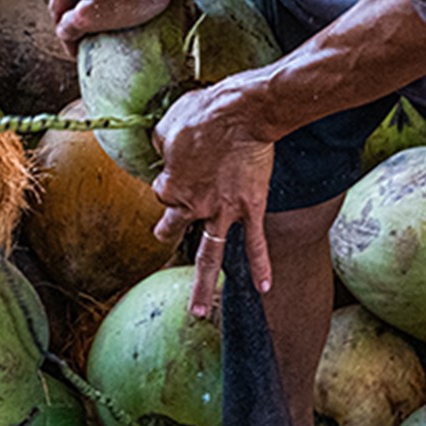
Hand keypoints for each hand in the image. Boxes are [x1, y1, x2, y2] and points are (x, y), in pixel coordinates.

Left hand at [150, 81, 276, 317]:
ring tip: (198, 311)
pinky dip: (261, 267)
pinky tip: (264, 288)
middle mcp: (193, 206)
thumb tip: (163, 150)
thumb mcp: (168, 124)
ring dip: (203, 285)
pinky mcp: (251, 209)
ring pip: (210, 256)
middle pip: (174, 226)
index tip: (175, 167)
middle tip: (163, 236)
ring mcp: (223, 212)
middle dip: (167, 232)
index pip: (162, 194)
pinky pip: (256, 244)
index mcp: (171, 186)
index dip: (167, 181)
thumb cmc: (204, 113)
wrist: (243, 113)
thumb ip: (162, 146)